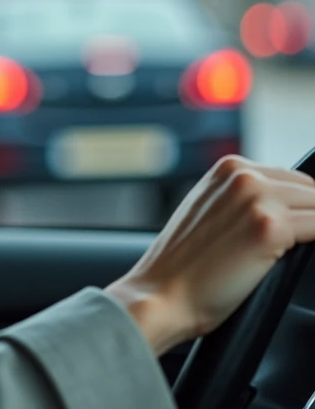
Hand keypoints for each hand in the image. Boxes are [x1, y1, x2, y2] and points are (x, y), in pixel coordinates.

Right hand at [104, 155, 314, 355]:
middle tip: (296, 244)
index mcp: (229, 167)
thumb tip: (287, 209)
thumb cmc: (182, 266)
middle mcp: (243, 175)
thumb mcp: (209, 213)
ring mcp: (257, 198)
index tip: (301, 229)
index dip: (302, 207)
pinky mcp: (270, 227)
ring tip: (292, 252)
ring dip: (313, 229)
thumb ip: (244, 200)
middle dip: (312, 217)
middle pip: (311, 190)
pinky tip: (295, 256)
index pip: (293, 179)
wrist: (162, 294)